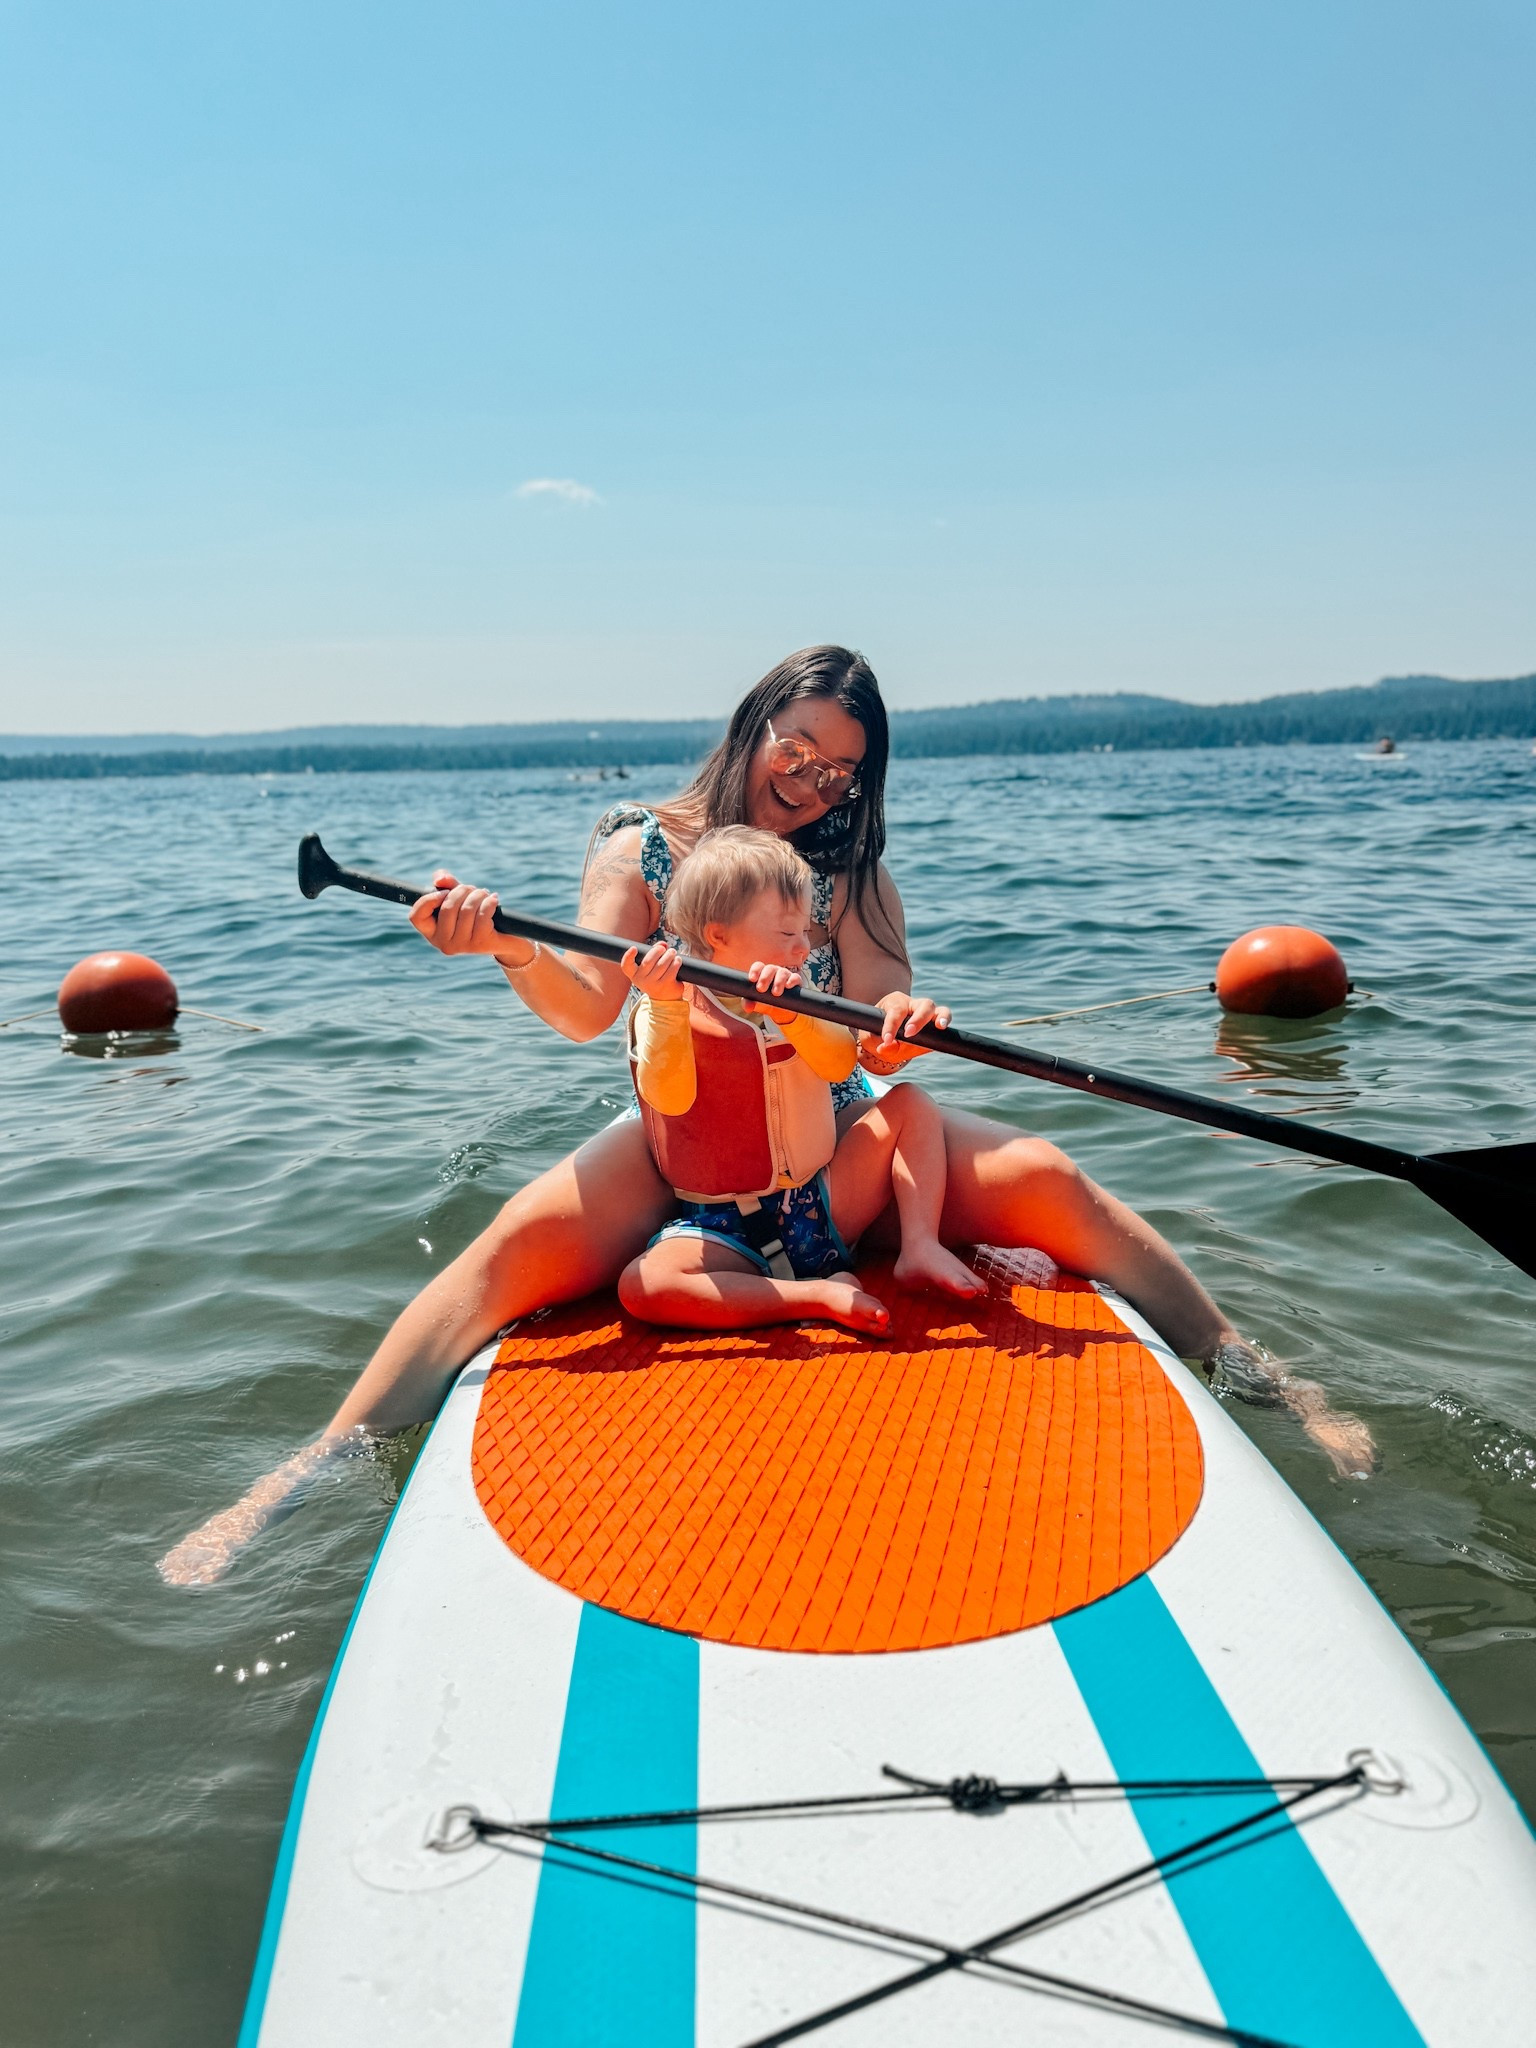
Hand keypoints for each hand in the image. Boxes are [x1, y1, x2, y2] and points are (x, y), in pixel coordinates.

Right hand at [410, 871, 531, 962]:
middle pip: (447, 908)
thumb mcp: (460, 898)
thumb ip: (447, 884)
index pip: (416, 916)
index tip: (444, 892)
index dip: (428, 900)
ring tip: (484, 894)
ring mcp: (462, 946)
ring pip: (466, 910)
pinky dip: (489, 902)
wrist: (506, 938)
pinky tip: (493, 900)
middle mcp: (444, 943)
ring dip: (478, 895)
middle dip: (462, 891)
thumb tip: (440, 879)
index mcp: (433, 932)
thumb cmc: (477, 915)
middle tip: (473, 889)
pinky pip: (482, 915)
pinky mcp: (480, 944)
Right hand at [622, 940, 687, 1002]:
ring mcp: (653, 984)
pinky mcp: (666, 985)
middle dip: (658, 950)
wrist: (664, 998)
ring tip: (672, 952)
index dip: (628, 956)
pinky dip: (676, 962)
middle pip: (648, 961)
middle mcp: (641, 981)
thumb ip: (654, 951)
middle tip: (664, 949)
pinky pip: (671, 970)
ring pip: (662, 964)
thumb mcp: (651, 966)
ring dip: (669, 955)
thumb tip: (663, 944)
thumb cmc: (656, 977)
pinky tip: (677, 960)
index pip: (626, 966)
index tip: (634, 948)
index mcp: (634, 974)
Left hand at [743, 960, 801, 1023]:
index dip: (755, 970)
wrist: (782, 1011)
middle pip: (769, 968)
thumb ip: (750, 1003)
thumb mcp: (757, 1004)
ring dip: (778, 982)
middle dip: (765, 978)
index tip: (752, 979)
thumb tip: (748, 1007)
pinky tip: (788, 986)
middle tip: (761, 989)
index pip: (758, 966)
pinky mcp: (796, 981)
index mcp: (763, 974)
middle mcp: (774, 972)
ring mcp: (785, 975)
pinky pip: (795, 977)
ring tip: (775, 992)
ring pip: (782, 972)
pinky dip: (792, 980)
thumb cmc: (767, 1002)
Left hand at [857, 990, 950, 1068]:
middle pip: (923, 1004)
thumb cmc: (877, 1035)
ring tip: (940, 1027)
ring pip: (938, 1009)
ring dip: (941, 1017)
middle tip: (909, 1033)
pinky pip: (944, 1020)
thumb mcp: (872, 1039)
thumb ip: (879, 1043)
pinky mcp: (934, 1023)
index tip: (887, 1040)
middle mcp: (913, 1004)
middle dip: (918, 1019)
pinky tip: (944, 1031)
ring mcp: (926, 1013)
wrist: (885, 1038)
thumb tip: (888, 1047)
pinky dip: (945, 1024)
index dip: (891, 1026)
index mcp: (895, 1003)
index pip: (896, 1011)